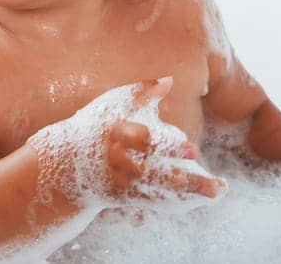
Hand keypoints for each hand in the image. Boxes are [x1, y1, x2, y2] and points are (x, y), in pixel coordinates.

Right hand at [102, 79, 224, 200]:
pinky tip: (199, 199)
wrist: (63, 163)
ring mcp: (122, 183)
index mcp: (116, 133)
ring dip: (190, 192)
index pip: (145, 142)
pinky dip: (175, 201)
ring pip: (160, 191)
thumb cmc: (94, 124)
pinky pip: (153, 200)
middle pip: (157, 173)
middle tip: (215, 185)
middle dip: (185, 179)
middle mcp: (120, 162)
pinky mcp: (123, 196)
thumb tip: (168, 80)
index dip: (169, 147)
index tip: (193, 150)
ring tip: (217, 190)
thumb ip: (140, 92)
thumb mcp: (111, 103)